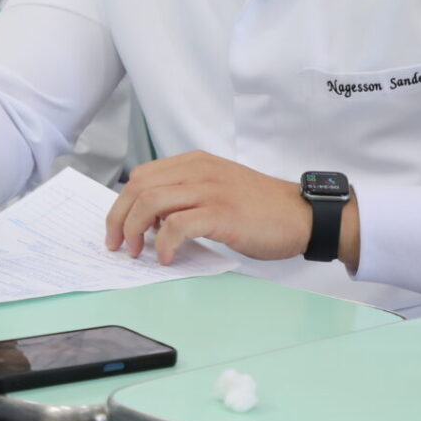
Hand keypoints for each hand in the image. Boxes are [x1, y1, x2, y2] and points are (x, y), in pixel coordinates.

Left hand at [104, 150, 360, 268]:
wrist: (303, 215)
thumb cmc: (262, 209)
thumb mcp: (218, 189)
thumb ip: (187, 196)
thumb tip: (151, 220)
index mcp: (195, 163)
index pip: (141, 176)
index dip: (123, 203)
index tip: (119, 228)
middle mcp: (198, 171)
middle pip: (138, 187)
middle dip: (119, 218)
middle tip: (118, 244)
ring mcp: (209, 190)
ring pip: (151, 202)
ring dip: (134, 230)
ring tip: (137, 252)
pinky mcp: (221, 213)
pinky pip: (176, 225)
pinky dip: (163, 244)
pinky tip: (166, 258)